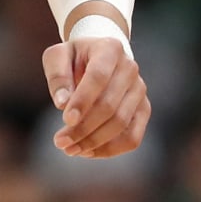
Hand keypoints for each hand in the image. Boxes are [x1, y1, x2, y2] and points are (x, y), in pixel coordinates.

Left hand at [42, 36, 149, 156]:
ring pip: (121, 124)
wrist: (97, 58)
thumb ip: (57, 76)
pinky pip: (132, 137)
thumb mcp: (57, 56)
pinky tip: (88, 152)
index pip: (99, 77)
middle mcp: (130, 68)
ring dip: (94, 142)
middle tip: (60, 141)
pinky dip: (110, 149)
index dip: (83, 100)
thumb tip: (62, 103)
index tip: (65, 119)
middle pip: (110, 105)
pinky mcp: (143, 110)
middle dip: (83, 128)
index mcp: (110, 49)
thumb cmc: (73, 58)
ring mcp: (140, 90)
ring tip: (70, 149)